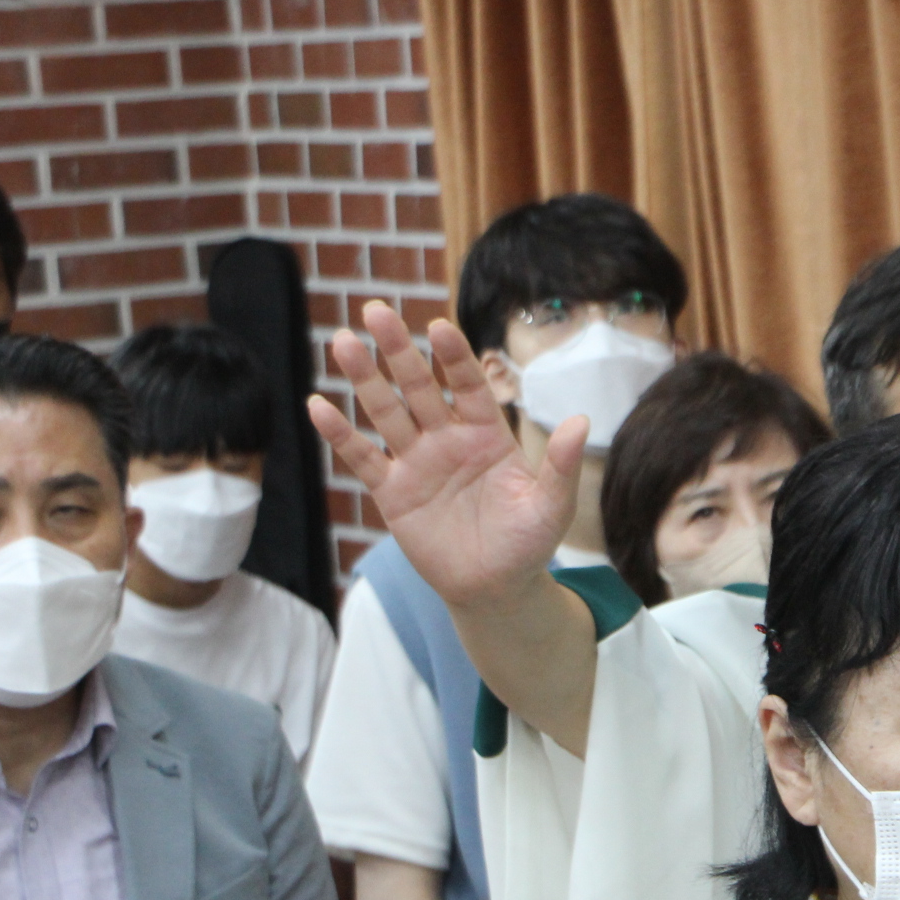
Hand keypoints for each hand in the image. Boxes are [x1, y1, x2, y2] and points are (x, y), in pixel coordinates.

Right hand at [309, 301, 580, 607]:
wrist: (495, 589)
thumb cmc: (528, 543)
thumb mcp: (550, 506)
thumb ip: (561, 466)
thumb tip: (582, 420)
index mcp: (488, 434)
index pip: (467, 385)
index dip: (454, 357)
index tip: (439, 326)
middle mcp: (448, 439)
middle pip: (418, 386)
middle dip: (398, 350)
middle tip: (375, 310)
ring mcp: (416, 462)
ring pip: (386, 412)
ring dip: (364, 378)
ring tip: (342, 341)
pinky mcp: (392, 492)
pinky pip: (362, 458)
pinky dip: (340, 434)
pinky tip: (318, 405)